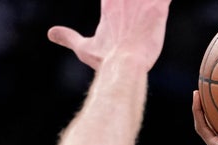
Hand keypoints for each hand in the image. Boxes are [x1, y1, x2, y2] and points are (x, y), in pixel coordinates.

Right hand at [47, 0, 170, 70]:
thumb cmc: (105, 60)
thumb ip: (68, 37)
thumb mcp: (83, 48)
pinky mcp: (158, 9)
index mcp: (110, 5)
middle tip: (136, 8)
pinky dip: (166, 0)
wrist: (125, 66)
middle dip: (135, 1)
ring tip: (150, 7)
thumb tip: (51, 33)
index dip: (116, 0)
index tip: (119, 4)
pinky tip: (165, 4)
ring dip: (150, 1)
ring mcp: (142, 2)